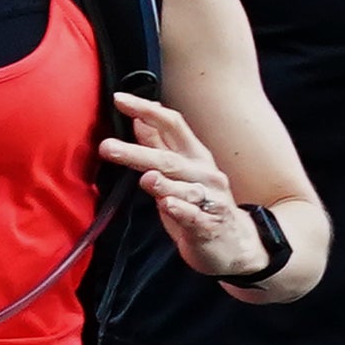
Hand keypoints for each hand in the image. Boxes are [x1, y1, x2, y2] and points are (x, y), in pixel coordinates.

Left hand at [102, 94, 271, 279]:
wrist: (237, 244)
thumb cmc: (201, 205)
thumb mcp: (179, 172)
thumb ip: (160, 146)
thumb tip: (138, 120)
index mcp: (196, 156)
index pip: (173, 124)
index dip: (147, 110)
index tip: (119, 99)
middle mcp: (205, 174)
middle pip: (170, 158)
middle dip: (138, 152)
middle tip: (106, 147)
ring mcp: (210, 200)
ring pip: (184, 188)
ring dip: (164, 182)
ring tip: (146, 178)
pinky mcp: (209, 226)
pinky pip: (194, 217)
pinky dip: (181, 210)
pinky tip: (169, 205)